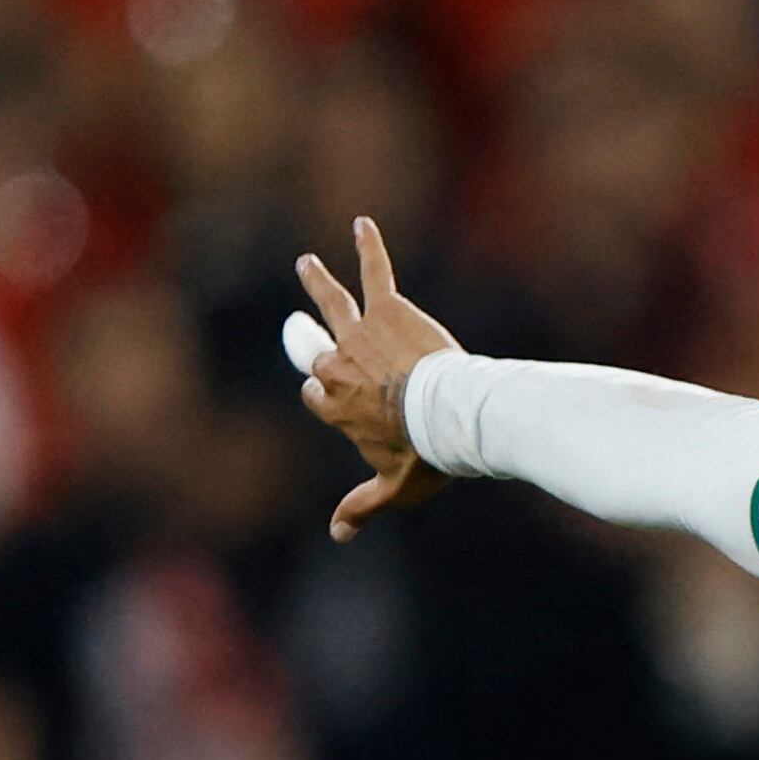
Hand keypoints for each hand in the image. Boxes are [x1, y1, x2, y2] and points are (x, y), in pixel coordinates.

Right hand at [292, 217, 460, 537]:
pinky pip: (376, 272)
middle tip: (308, 329)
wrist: (451, 417)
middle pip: (318, 350)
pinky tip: (363, 224)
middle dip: (314, 341)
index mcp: (336, 406)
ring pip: (333, 303)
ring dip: (317, 282)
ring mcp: (361, 335)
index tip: (328, 393)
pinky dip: (370, 246)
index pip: (318, 394)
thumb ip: (363, 507)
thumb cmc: (424, 455)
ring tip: (306, 264)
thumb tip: (338, 536)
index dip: (324, 393)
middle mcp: (338, 366)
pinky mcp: (389, 309)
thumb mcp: (392, 489)